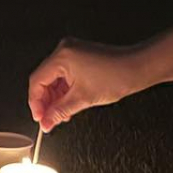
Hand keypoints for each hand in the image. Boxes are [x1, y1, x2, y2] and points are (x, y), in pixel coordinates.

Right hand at [27, 38, 145, 132]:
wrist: (137, 68)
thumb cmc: (116, 77)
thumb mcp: (82, 99)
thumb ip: (59, 112)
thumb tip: (47, 122)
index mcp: (62, 57)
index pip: (37, 81)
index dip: (35, 102)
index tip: (39, 117)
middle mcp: (64, 50)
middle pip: (43, 79)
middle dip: (45, 101)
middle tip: (48, 119)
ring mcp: (71, 52)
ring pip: (53, 78)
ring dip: (55, 97)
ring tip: (60, 114)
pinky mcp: (79, 56)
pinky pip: (63, 74)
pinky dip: (64, 90)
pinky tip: (67, 103)